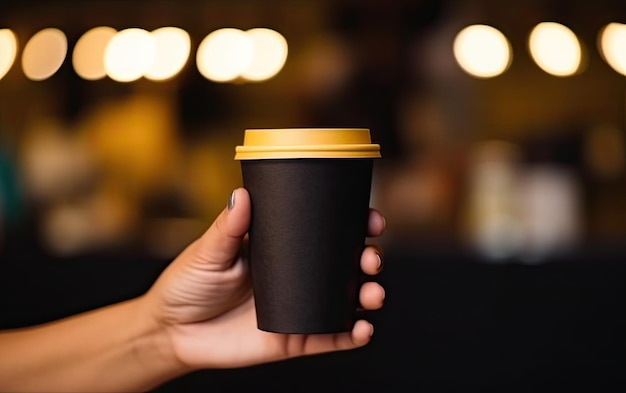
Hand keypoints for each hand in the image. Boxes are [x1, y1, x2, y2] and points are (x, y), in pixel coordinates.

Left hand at [144, 188, 385, 370]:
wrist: (171, 331)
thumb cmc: (188, 284)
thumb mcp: (208, 251)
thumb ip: (228, 226)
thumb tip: (243, 193)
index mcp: (282, 251)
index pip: (326, 234)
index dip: (354, 226)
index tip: (370, 218)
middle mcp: (297, 278)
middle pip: (345, 266)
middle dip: (369, 259)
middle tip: (371, 258)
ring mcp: (299, 308)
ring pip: (345, 301)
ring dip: (368, 296)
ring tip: (373, 293)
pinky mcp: (294, 340)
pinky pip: (331, 339)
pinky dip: (353, 336)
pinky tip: (363, 329)